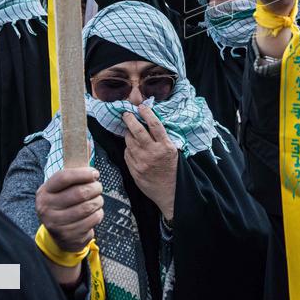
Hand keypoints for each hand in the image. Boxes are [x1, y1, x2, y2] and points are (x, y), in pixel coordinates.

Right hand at [35, 167, 103, 252]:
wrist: (60, 236)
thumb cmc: (65, 205)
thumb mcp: (62, 191)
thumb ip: (73, 178)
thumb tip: (90, 163)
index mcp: (44, 192)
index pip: (64, 177)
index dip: (83, 173)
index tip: (95, 173)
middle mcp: (46, 208)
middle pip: (80, 192)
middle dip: (95, 188)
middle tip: (98, 187)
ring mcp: (56, 223)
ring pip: (88, 206)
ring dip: (98, 201)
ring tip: (97, 200)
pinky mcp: (69, 235)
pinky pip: (93, 219)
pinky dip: (98, 214)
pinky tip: (94, 213)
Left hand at [123, 106, 177, 221]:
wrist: (170, 192)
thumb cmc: (173, 170)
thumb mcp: (173, 152)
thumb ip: (162, 140)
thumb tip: (150, 124)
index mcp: (165, 146)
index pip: (154, 125)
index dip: (147, 113)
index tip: (141, 107)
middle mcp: (153, 153)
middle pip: (137, 131)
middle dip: (130, 120)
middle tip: (126, 114)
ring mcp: (142, 162)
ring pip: (129, 142)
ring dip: (128, 134)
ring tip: (129, 131)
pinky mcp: (134, 170)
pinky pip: (126, 154)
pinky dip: (128, 149)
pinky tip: (131, 148)